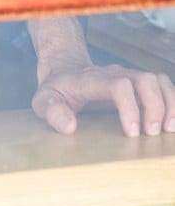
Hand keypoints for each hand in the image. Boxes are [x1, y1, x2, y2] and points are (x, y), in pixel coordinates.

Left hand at [32, 62, 174, 136]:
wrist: (63, 72)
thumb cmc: (56, 91)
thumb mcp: (43, 102)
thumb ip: (52, 113)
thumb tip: (69, 126)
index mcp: (90, 79)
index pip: (118, 84)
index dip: (130, 107)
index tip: (132, 132)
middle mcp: (113, 73)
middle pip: (143, 79)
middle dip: (154, 107)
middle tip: (152, 134)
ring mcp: (127, 75)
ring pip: (156, 80)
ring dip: (168, 104)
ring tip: (167, 130)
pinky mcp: (136, 83)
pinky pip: (161, 85)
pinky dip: (171, 101)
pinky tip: (170, 122)